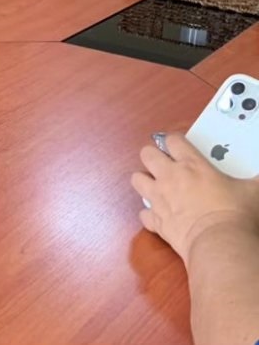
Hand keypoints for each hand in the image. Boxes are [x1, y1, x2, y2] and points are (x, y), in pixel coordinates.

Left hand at [131, 133, 258, 261]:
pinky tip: (160, 215)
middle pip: (147, 154)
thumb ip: (256, 179)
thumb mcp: (253, 191)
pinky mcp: (155, 220)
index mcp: (192, 165)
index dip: (174, 140)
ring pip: (137, 179)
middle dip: (153, 156)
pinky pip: (144, 213)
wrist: (219, 243)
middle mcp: (169, 177)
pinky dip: (150, 214)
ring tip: (157, 186)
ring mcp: (158, 198)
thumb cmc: (236, 213)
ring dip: (145, 181)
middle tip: (165, 164)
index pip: (173, 140)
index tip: (180, 145)